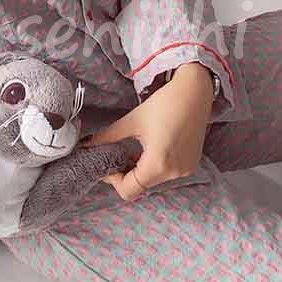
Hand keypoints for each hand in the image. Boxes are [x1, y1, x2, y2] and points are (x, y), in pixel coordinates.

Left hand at [84, 63, 213, 201]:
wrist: (195, 91)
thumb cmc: (164, 104)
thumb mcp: (132, 121)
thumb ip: (108, 136)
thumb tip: (86, 144)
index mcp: (157, 164)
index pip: (128, 190)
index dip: (113, 180)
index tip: (107, 163)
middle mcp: (174, 172)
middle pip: (141, 186)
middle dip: (126, 174)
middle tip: (117, 155)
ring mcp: (186, 169)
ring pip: (154, 181)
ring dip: (141, 170)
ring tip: (135, 150)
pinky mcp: (192, 163)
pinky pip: (167, 173)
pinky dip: (155, 166)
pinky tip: (152, 148)